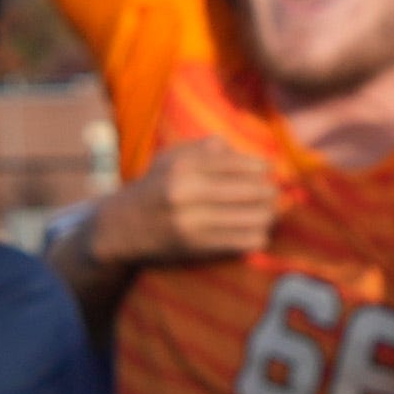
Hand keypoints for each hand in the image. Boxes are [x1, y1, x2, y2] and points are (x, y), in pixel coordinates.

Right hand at [64, 141, 286, 275]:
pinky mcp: (197, 246)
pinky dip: (257, 236)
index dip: (261, 168)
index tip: (267, 171)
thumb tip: (243, 152)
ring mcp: (192, 221)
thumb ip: (205, 148)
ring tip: (267, 213)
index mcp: (184, 166)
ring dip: (267, 215)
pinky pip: (245, 241)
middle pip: (253, 190)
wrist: (120, 228)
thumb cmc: (153, 188)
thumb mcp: (170, 158)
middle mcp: (187, 191)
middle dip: (269, 192)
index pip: (239, 164)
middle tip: (272, 194)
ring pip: (255, 217)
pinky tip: (254, 232)